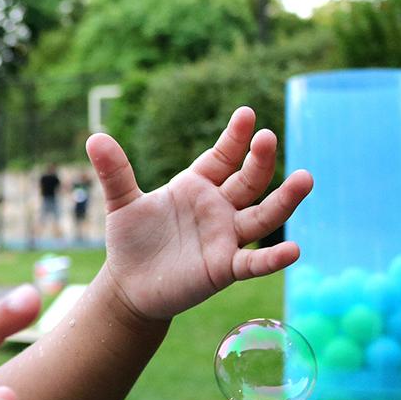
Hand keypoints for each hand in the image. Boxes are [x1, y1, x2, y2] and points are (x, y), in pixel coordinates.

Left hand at [88, 106, 312, 320]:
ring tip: (306, 178)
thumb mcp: (121, 203)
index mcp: (196, 186)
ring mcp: (225, 237)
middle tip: (267, 138)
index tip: (246, 114)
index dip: (234, 138)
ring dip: (284, 199)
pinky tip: (293, 250)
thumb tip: (94, 137)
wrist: (129, 284)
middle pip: (247, 180)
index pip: (222, 157)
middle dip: (259, 160)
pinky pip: (254, 262)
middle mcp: (218, 208)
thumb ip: (114, 172)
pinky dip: (273, 258)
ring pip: (262, 216)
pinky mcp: (224, 268)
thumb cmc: (132, 240)